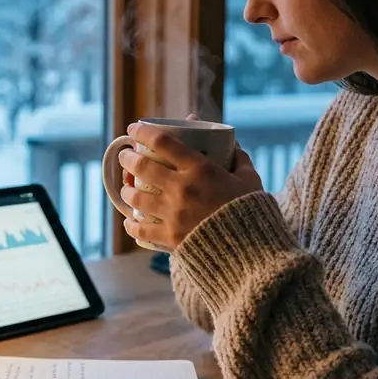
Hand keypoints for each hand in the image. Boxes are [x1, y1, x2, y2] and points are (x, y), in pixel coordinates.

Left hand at [118, 115, 263, 249]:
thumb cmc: (251, 211)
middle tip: (124, 157)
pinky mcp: (170, 237)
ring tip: (127, 188)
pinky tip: (130, 221)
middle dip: (127, 159)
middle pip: (141, 166)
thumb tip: (232, 144)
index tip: (133, 128)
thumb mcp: (249, 179)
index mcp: (201, 169)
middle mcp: (182, 188)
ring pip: (135, 197)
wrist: (252, 250)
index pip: (162, 142)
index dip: (142, 132)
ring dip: (126, 190)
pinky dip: (131, 224)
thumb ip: (238, 158)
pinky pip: (140, 230)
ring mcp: (173, 214)